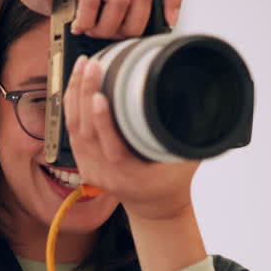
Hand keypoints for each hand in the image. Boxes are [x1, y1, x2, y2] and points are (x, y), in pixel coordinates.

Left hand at [63, 55, 198, 220]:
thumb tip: (199, 101)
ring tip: (83, 65)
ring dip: (76, 93)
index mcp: (133, 176)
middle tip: (92, 66)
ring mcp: (91, 168)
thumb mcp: (187, 158)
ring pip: (74, 128)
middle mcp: (107, 173)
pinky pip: (71, 130)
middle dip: (86, 94)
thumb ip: (188, 134)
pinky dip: (72, 103)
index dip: (103, 122)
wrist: (154, 205)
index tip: (101, 96)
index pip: (112, 149)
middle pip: (87, 132)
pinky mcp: (83, 161)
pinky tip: (76, 82)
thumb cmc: (171, 180)